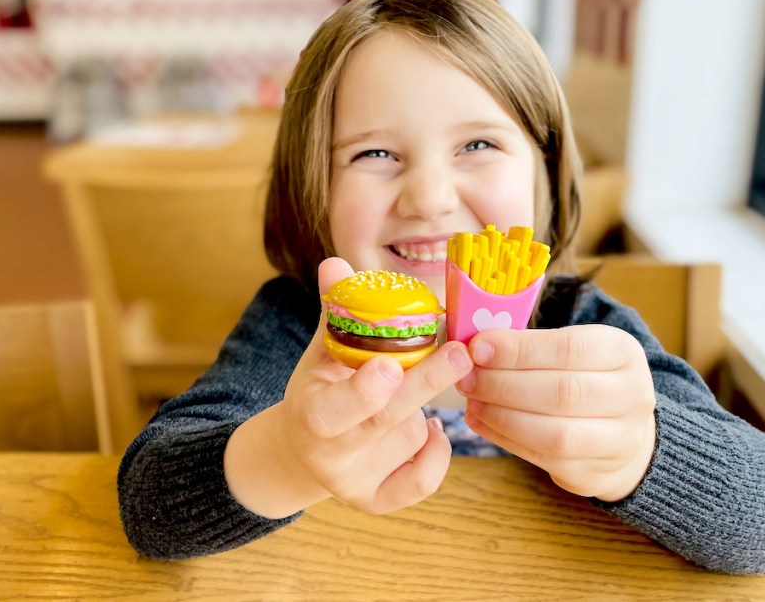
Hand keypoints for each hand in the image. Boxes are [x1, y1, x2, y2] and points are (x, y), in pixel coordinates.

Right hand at [225, 258, 472, 517]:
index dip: (363, 391)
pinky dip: (436, 455)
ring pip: (410, 439)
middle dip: (425, 384)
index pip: (334, 409)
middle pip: (386, 420)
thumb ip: (335, 310)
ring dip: (426, 409)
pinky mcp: (376, 500)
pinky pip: (420, 482)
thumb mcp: (321, 350)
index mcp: (310, 413)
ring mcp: (353, 482)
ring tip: (417, 389)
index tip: (390, 365)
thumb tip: (336, 263)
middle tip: (461, 352)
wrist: (303, 448)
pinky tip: (434, 430)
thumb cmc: (321, 387)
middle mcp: (329, 454)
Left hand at [456, 325, 656, 501]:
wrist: (623, 432)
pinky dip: (505, 439)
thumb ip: (531, 346)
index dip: (520, 349)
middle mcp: (632, 396)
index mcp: (624, 353)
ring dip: (503, 416)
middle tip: (467, 377)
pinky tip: (481, 421)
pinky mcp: (595, 474)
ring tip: (472, 401)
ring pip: (555, 433)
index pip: (571, 348)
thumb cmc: (583, 378)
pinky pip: (544, 458)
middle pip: (562, 392)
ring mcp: (619, 440)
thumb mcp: (571, 350)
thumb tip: (476, 347)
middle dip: (504, 385)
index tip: (478, 347)